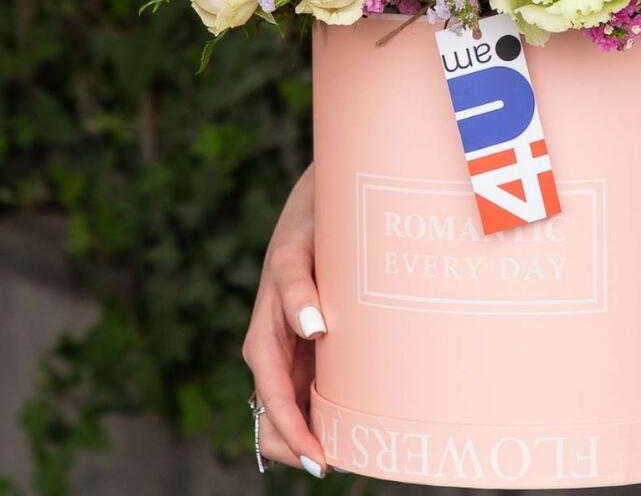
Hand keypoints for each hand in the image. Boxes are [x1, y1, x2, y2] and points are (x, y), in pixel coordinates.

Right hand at [242, 164, 327, 478]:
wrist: (325, 199)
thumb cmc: (308, 226)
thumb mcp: (296, 252)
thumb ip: (298, 288)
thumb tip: (312, 328)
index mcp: (265, 335)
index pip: (272, 398)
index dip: (291, 432)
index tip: (318, 459)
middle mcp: (277, 347)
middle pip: (277, 415)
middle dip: (300, 444)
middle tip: (337, 462)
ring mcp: (294, 347)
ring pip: (296, 406)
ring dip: (314, 432)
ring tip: (350, 451)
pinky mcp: (313, 340)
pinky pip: (315, 385)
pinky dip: (327, 409)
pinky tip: (353, 419)